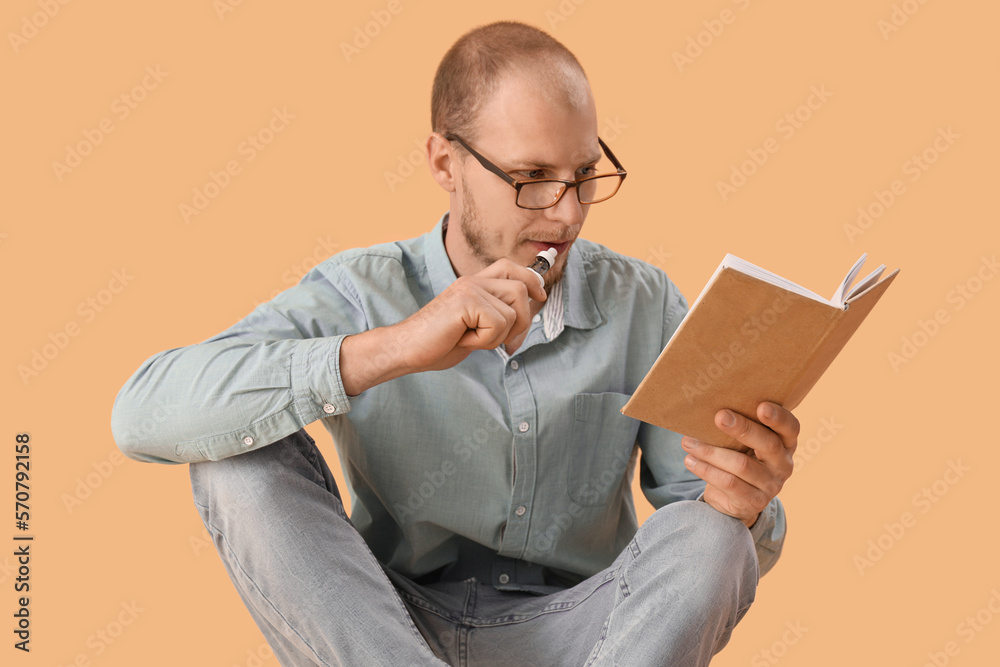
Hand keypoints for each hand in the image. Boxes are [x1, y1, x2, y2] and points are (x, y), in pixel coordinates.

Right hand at [340, 258, 545, 394]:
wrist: (408, 349)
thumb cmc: (439, 343)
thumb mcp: (475, 328)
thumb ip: (497, 317)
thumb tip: (527, 315)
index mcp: (474, 283)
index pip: (511, 268)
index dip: (532, 280)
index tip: (541, 296)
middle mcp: (473, 280)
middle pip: (520, 289)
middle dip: (522, 321)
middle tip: (507, 344)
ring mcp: (469, 288)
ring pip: (511, 311)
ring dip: (499, 335)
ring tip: (474, 340)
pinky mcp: (466, 301)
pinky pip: (497, 323)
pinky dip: (485, 340)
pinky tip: (465, 340)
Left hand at [681, 402, 797, 527]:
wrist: (737, 499)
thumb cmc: (739, 457)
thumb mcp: (744, 442)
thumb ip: (738, 427)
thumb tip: (708, 408)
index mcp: (785, 443)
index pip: (790, 428)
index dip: (778, 417)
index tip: (761, 406)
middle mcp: (783, 464)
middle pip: (767, 444)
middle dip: (742, 428)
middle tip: (720, 417)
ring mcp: (770, 485)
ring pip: (742, 465)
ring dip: (711, 452)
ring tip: (688, 442)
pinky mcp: (754, 501)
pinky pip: (728, 483)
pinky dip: (706, 470)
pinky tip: (690, 461)